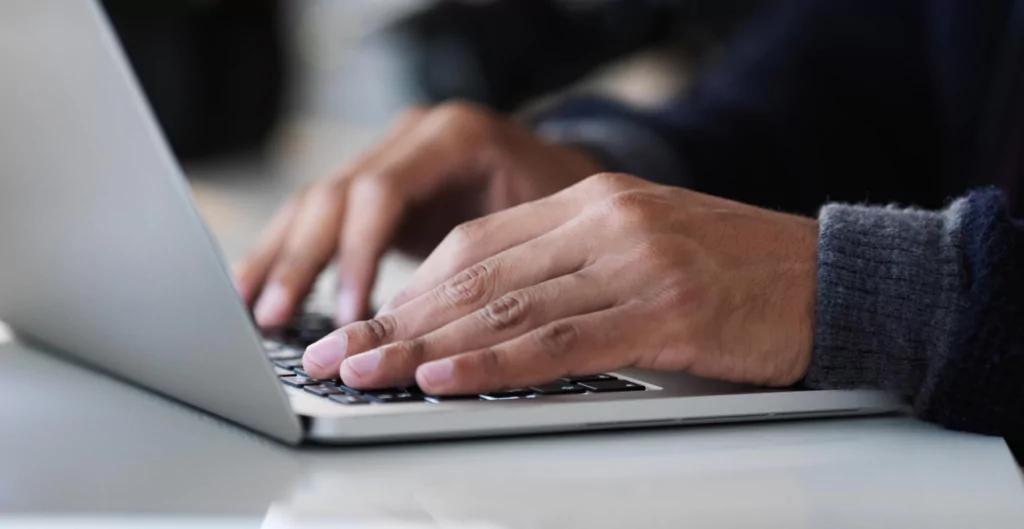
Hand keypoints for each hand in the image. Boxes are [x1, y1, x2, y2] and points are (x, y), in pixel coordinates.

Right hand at [234, 102, 602, 326]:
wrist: (562, 172)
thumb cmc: (561, 203)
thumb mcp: (536, 225)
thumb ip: (481, 262)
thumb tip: (423, 329)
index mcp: (453, 135)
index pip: (381, 191)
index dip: (358, 254)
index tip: (349, 313)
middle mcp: (412, 135)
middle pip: (334, 194)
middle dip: (302, 261)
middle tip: (276, 318)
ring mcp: (389, 152)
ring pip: (316, 202)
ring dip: (281, 258)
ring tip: (251, 309)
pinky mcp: (375, 181)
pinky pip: (321, 214)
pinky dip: (290, 251)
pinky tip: (258, 284)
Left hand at [303, 173, 819, 393]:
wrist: (833, 280)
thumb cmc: (734, 277)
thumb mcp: (638, 258)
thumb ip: (563, 276)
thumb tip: (480, 322)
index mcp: (593, 202)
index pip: (477, 245)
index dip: (412, 289)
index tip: (367, 323)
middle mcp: (605, 221)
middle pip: (476, 273)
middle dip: (398, 319)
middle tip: (341, 353)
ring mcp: (634, 261)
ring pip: (506, 307)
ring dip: (426, 345)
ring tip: (369, 373)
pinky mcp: (665, 309)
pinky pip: (558, 341)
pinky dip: (494, 362)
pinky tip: (446, 379)